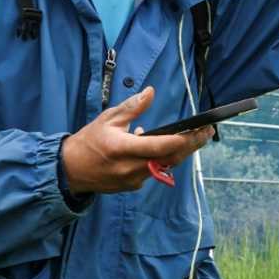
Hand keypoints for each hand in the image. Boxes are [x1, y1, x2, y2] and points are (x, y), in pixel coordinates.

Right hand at [61, 86, 213, 193]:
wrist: (71, 170)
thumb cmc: (89, 141)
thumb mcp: (108, 118)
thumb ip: (132, 107)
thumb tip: (150, 92)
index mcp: (121, 148)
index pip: (158, 146)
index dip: (181, 140)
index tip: (198, 130)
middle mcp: (129, 167)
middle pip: (169, 158)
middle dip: (191, 145)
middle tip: (207, 132)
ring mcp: (132, 179)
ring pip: (164, 166)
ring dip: (181, 152)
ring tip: (197, 137)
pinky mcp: (133, 186)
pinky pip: (154, 171)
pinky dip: (164, 158)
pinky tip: (170, 146)